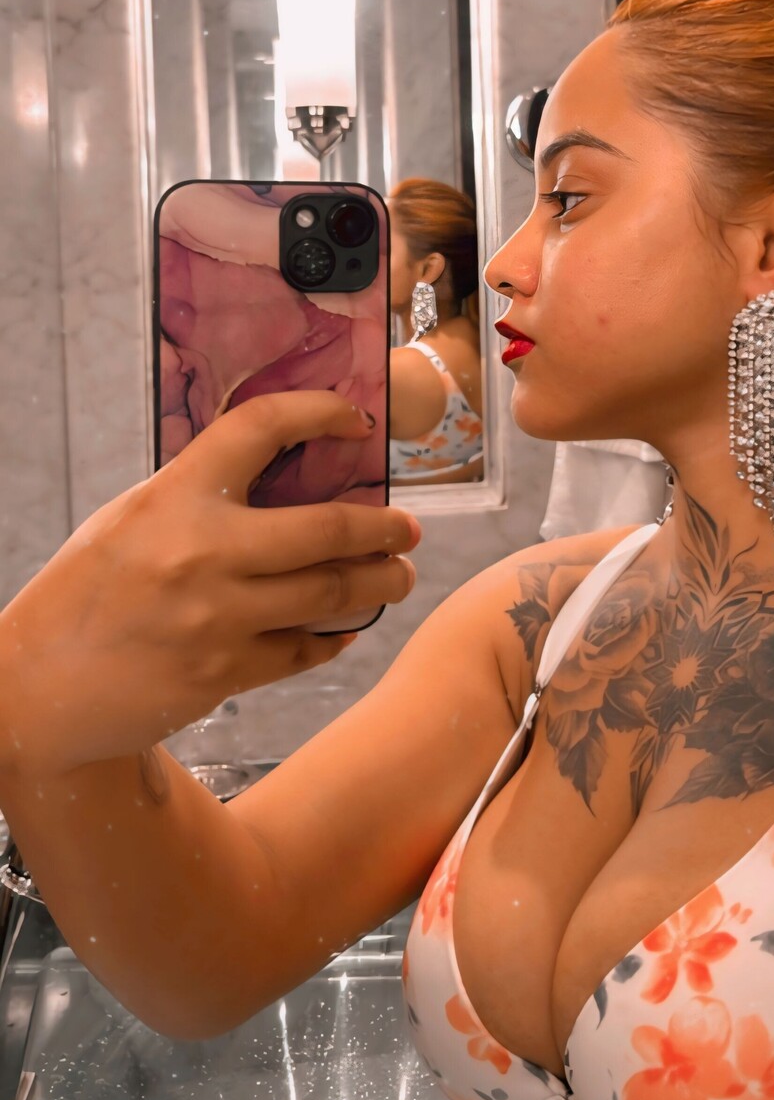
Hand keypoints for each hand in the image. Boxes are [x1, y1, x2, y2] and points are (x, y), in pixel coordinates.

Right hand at [0, 392, 419, 775]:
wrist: (38, 688)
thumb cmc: (83, 593)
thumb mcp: (131, 519)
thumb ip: (198, 496)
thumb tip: (281, 476)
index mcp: (174, 496)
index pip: (262, 427)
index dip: (319, 411)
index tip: (354, 419)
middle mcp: (204, 552)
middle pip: (328, 528)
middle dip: (384, 527)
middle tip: (408, 527)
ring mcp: (219, 618)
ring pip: (332, 593)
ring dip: (379, 582)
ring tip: (398, 576)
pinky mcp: (227, 673)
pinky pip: (303, 648)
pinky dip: (332, 636)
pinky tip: (342, 628)